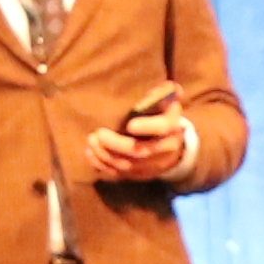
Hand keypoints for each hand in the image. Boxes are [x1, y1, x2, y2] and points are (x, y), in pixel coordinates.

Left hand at [81, 91, 195, 184]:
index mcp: (172, 126)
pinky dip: (103, 166)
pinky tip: (91, 153)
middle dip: (116, 144)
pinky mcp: (140, 175)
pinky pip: (120, 175)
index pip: (162, 128)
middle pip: (140, 151)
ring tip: (91, 141)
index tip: (129, 124)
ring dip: (105, 155)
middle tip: (98, 134)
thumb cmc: (161, 115)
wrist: (171, 143)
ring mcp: (153, 165)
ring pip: (128, 166)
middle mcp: (165, 149)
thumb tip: (172, 88)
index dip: (147, 127)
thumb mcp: (166, 102)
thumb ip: (164, 93)